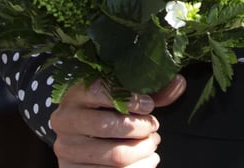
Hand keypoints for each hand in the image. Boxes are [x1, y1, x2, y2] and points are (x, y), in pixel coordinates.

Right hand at [51, 75, 185, 166]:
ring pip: (115, 156)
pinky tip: (148, 160)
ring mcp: (66, 149)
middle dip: (140, 128)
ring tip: (154, 143)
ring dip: (143, 151)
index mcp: (75, 93)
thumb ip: (150, 90)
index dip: (131, 99)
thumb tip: (179, 83)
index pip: (102, 90)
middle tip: (155, 127)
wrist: (80, 136)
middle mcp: (64, 120)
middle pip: (109, 126)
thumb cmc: (107, 109)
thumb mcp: (123, 95)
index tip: (149, 105)